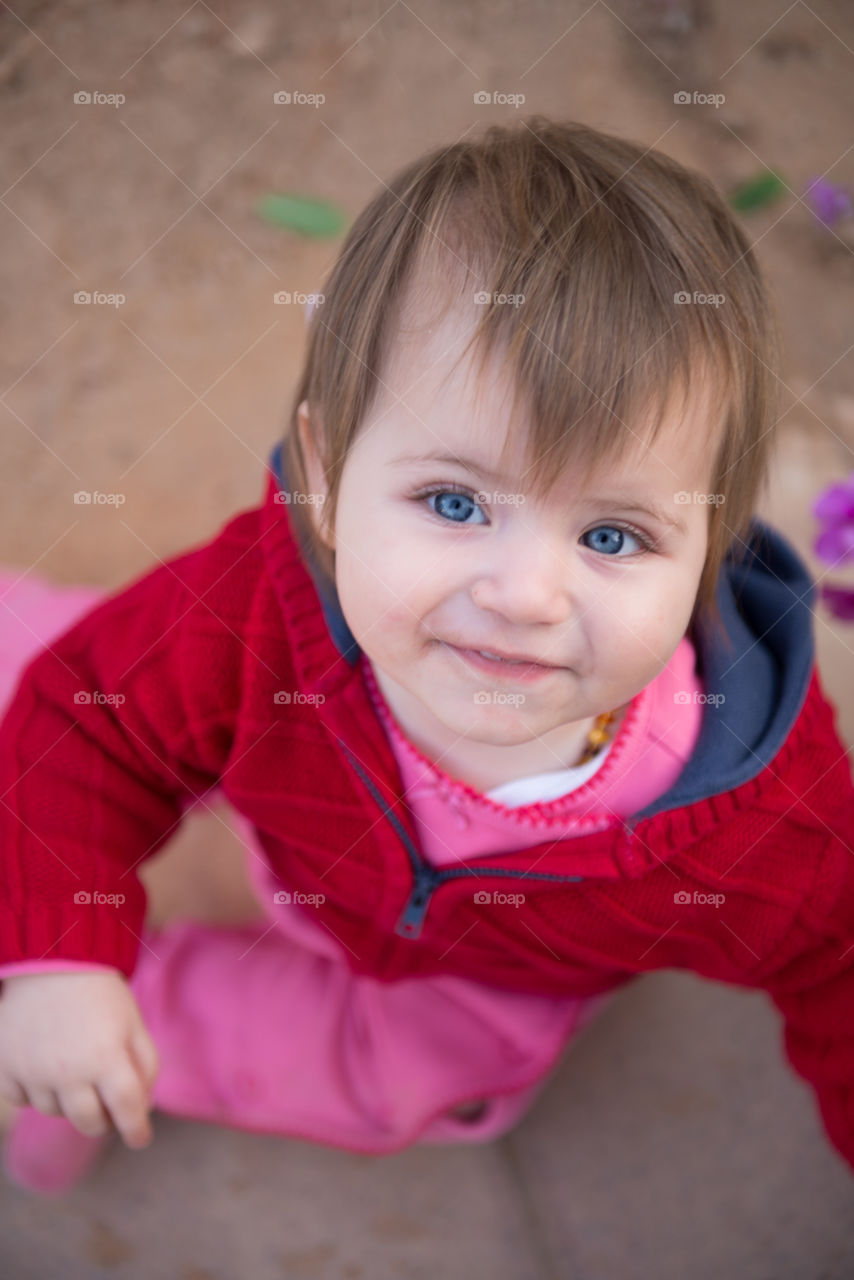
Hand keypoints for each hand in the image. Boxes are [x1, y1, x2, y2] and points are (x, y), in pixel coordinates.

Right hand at [0, 970, 159, 1148]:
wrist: (50, 959)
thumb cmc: (99, 992)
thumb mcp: (132, 1022)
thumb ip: (145, 1064)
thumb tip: (145, 1105)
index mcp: (106, 1058)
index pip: (127, 1110)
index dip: (137, 1129)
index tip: (140, 1138)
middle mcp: (67, 1072)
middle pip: (89, 1123)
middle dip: (104, 1121)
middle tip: (108, 1108)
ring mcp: (32, 1072)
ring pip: (54, 1112)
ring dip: (69, 1100)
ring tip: (75, 1068)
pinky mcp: (4, 1066)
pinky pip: (21, 1098)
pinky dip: (35, 1090)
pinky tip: (44, 1065)